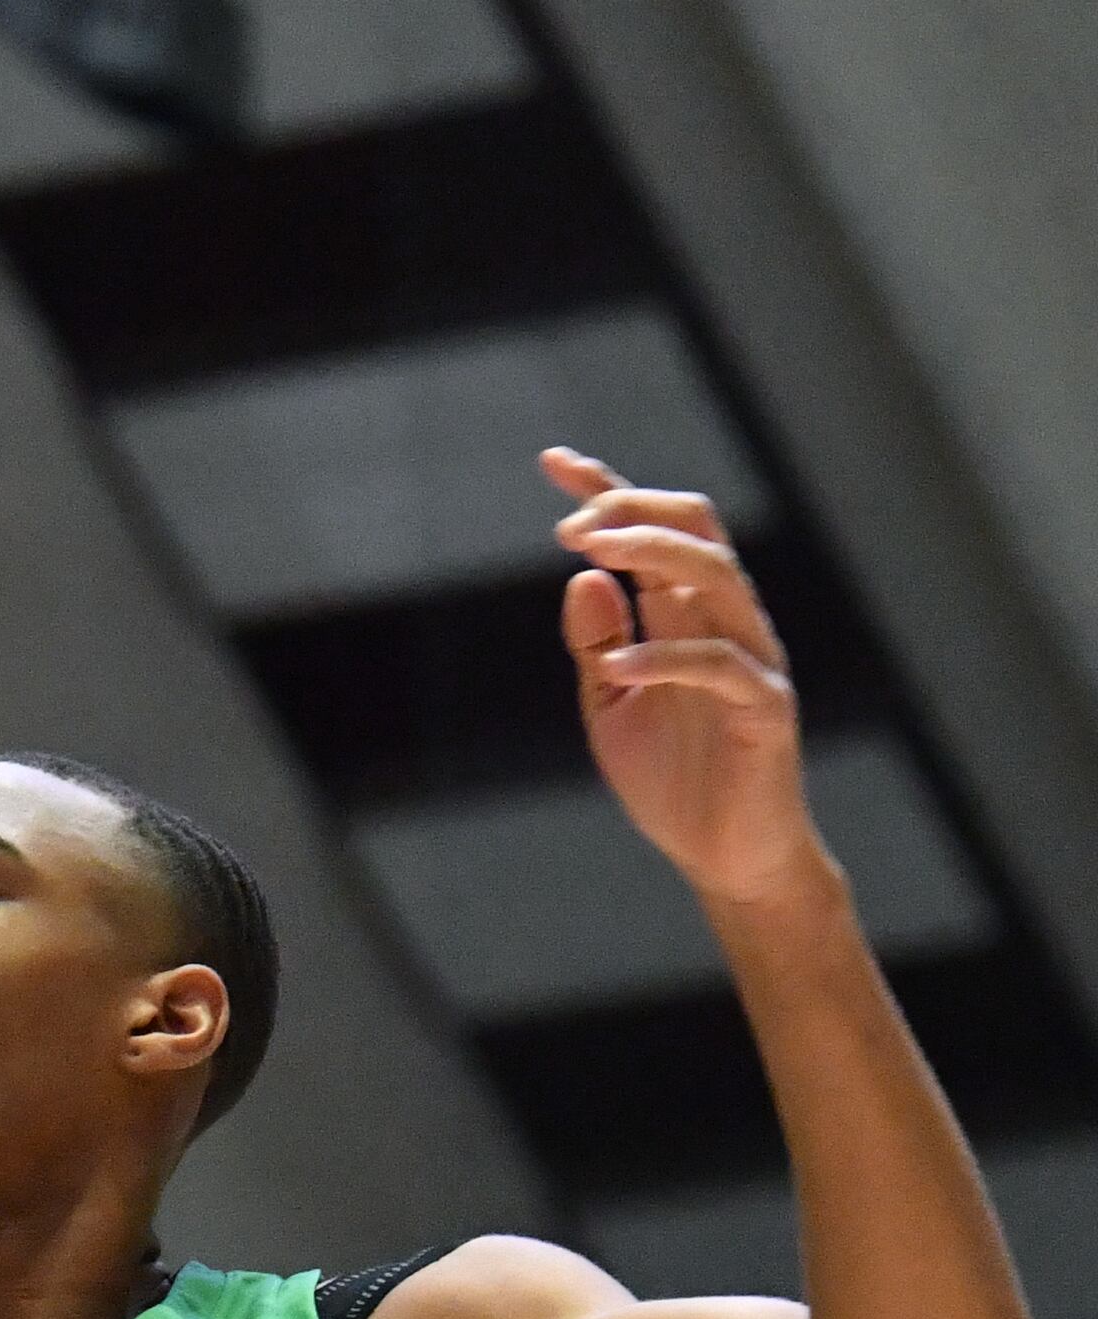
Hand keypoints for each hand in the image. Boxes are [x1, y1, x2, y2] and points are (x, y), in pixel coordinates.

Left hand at [545, 448, 821, 907]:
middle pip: (696, 529)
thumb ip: (596, 642)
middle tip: (567, 525)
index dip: (606, 489)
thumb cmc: (672, 780)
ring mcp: (751, 659)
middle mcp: (723, 622)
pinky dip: (665, 657)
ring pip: (718, 575)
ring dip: (653, 553)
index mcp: (683, 616)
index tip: (553, 462)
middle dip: (631, 510)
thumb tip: (581, 576)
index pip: (651, 531)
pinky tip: (616, 665)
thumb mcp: (609, 706)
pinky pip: (720, 665)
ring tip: (591, 551)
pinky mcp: (766, 708)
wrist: (723, 857)